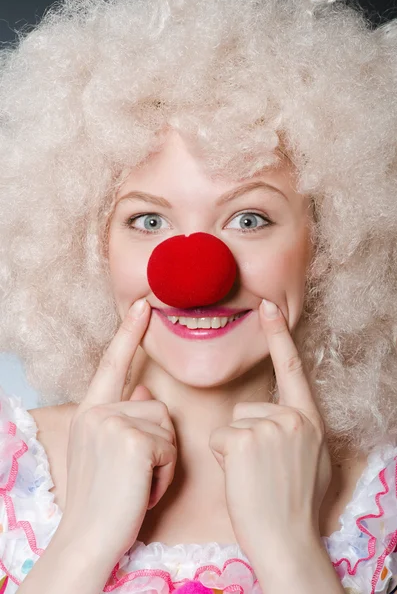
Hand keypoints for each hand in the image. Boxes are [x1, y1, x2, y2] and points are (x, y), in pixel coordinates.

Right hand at [58, 299, 176, 563]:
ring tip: (139, 483)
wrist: (88, 538)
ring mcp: (114, 423)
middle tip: (135, 475)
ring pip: (168, 427)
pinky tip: (145, 489)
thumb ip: (123, 416)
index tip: (142, 304)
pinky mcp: (134, 439)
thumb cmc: (105, 499)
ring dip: (163, 460)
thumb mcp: (106, 452)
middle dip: (159, 443)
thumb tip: (143, 390)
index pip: (113, 363)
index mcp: (90, 411)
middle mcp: (98, 411)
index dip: (128, 332)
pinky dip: (165, 473)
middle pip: (157, 407)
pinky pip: (170, 447)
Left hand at [209, 299, 330, 557]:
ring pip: (231, 423)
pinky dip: (222, 459)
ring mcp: (269, 427)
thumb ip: (296, 431)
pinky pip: (218, 438)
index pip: (292, 368)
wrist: (287, 541)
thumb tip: (285, 417)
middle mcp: (293, 417)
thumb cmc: (294, 504)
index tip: (268, 305)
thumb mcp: (310, 460)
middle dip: (245, 437)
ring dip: (234, 449)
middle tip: (262, 471)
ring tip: (253, 476)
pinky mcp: (243, 440)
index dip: (278, 335)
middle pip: (247, 409)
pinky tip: (241, 477)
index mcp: (309, 420)